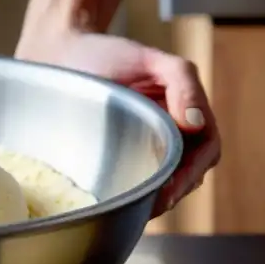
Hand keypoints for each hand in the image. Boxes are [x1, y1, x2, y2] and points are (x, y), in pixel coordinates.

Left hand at [16, 32, 218, 216]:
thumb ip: (181, 79)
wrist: (58, 55)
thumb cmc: (104, 54)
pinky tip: (113, 203)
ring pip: (159, 184)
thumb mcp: (148, 59)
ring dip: (151, 200)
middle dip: (172, 193)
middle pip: (186, 175)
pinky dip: (127, 197)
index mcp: (184, 113)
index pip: (206, 151)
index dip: (191, 173)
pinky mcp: (113, 160)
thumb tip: (195, 122)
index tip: (170, 190)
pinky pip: (128, 184)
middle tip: (149, 208)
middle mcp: (168, 134)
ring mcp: (141, 149)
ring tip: (132, 210)